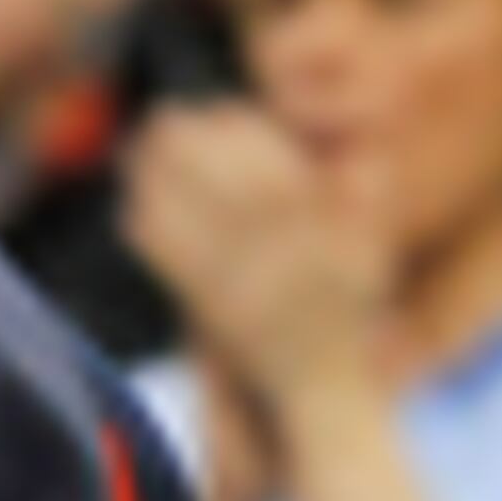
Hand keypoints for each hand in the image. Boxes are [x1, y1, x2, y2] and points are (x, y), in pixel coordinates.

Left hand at [118, 99, 386, 420]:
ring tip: (135, 150)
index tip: (216, 110)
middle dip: (189, 146)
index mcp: (320, 229)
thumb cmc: (346, 313)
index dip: (239, 131)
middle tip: (159, 116)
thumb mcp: (371, 251)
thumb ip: (361, 196)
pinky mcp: (211, 312)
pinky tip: (130, 207)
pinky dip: (151, 231)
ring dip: (159, 179)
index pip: (273, 164)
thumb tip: (347, 153)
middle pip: (224, 182)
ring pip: (193, 215)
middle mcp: (280, 250)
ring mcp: (242, 281)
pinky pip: (175, 264)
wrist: (323, 390)